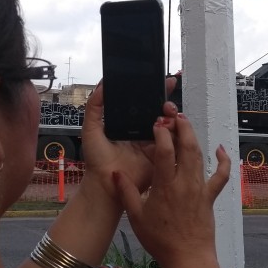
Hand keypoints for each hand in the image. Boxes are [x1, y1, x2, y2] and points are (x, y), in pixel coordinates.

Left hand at [78, 78, 177, 201]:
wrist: (104, 185)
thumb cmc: (97, 160)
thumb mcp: (91, 129)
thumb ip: (94, 106)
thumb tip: (102, 85)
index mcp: (130, 124)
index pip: (146, 104)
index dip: (156, 92)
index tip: (165, 82)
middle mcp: (144, 132)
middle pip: (161, 113)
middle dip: (168, 104)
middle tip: (167, 103)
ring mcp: (154, 144)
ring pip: (170, 126)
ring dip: (172, 118)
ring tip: (168, 114)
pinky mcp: (161, 157)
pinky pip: (173, 144)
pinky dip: (176, 135)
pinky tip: (171, 128)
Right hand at [113, 113, 230, 267]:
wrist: (188, 258)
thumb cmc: (160, 240)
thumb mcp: (136, 216)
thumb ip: (126, 192)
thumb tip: (115, 172)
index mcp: (165, 185)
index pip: (165, 150)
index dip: (161, 132)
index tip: (156, 122)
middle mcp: (185, 182)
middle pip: (187, 146)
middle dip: (181, 126)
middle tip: (174, 114)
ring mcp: (200, 188)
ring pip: (200, 156)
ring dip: (194, 137)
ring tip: (186, 123)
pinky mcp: (210, 197)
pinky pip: (221, 175)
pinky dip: (223, 160)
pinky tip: (220, 149)